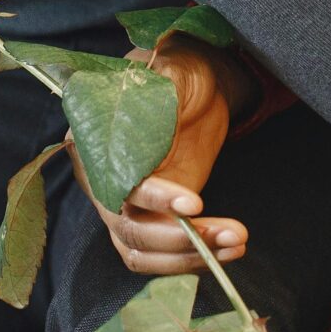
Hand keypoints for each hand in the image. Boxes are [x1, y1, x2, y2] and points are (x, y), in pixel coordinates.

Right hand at [82, 37, 253, 276]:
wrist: (198, 87)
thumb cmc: (181, 70)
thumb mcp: (175, 72)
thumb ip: (164, 96)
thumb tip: (159, 125)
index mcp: (94, 137)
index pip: (115, 181)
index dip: (152, 198)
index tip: (195, 204)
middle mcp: (99, 177)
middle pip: (127, 227)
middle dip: (178, 238)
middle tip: (227, 234)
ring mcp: (123, 203)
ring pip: (142, 251)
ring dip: (188, 257)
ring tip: (236, 244)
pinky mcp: (148, 219)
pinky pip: (159, 255)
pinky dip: (190, 260)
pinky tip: (228, 250)